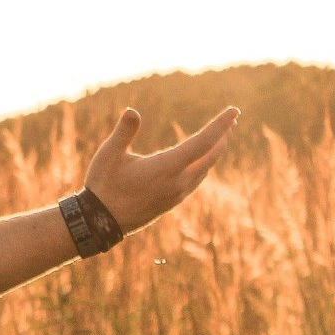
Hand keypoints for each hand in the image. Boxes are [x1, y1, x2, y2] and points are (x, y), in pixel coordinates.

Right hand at [84, 106, 239, 232]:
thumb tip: (132, 111)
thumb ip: (123, 132)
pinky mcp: (172, 202)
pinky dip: (204, 165)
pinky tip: (200, 162)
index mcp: (166, 167)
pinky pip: (196, 180)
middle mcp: (178, 182)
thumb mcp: (108, 155)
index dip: (220, 125)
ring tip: (219, 138)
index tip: (234, 111)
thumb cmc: (103, 185)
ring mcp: (176, 194)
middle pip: (211, 156)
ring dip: (214, 152)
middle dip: (223, 136)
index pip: (203, 142)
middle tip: (232, 121)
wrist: (100, 223)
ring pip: (205, 169)